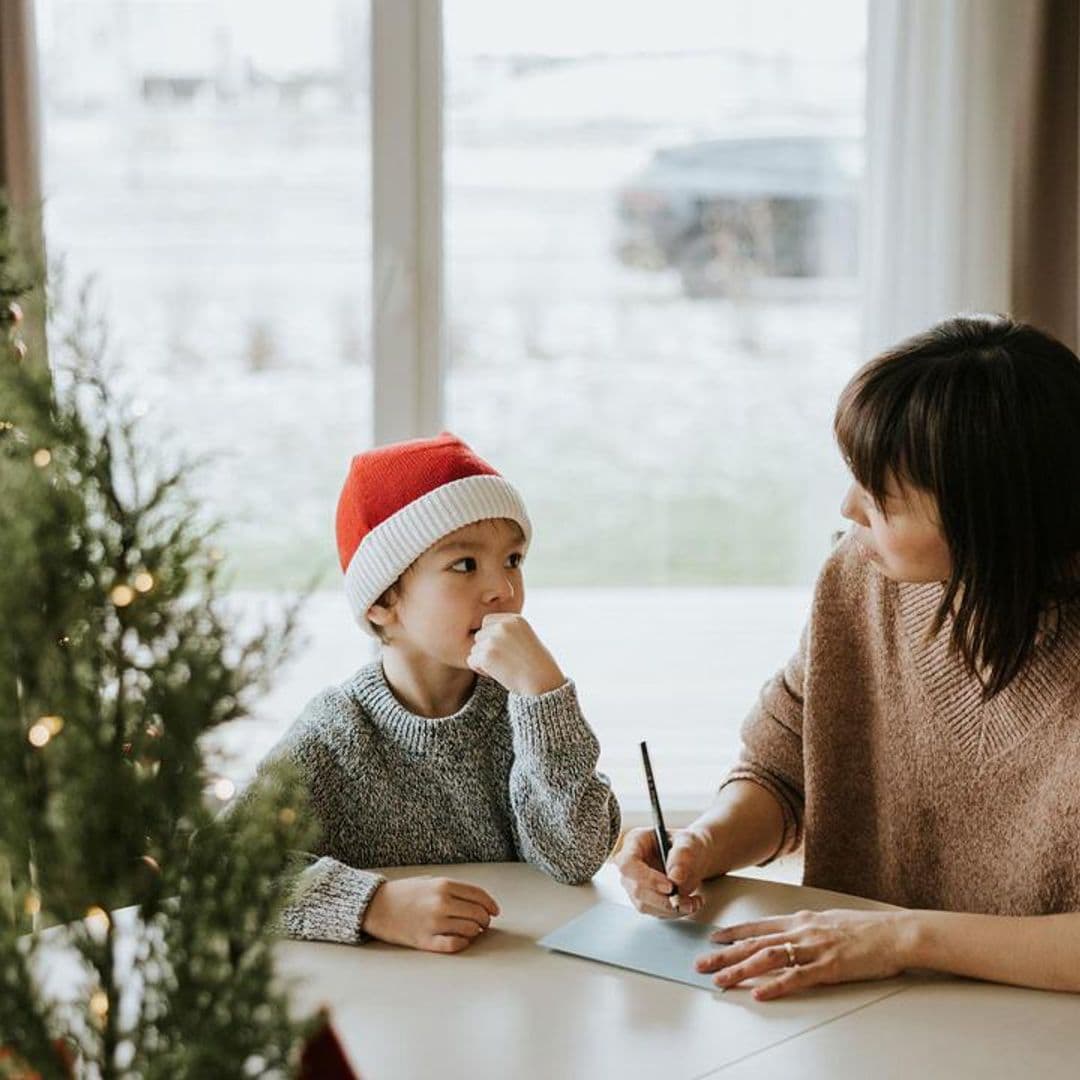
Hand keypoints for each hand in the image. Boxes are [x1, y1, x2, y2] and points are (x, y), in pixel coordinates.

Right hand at [361, 876, 500, 953]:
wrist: (375, 906)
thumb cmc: (404, 893)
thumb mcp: (430, 881)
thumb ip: (453, 890)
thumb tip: (478, 903)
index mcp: (443, 885)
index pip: (479, 895)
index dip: (491, 905)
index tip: (494, 911)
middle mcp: (441, 903)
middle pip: (478, 914)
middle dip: (484, 920)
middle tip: (483, 923)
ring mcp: (433, 923)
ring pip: (469, 930)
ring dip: (474, 932)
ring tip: (471, 931)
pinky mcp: (425, 941)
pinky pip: (454, 945)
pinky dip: (462, 944)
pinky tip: (461, 941)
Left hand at [467, 614, 565, 696]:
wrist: (542, 683)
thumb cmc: (537, 665)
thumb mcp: (526, 638)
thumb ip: (508, 632)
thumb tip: (483, 634)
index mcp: (514, 619)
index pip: (487, 622)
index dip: (491, 637)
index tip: (504, 650)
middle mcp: (503, 626)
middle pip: (479, 635)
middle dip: (486, 649)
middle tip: (503, 662)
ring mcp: (493, 640)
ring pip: (475, 649)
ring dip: (483, 660)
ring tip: (503, 669)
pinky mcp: (486, 655)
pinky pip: (471, 660)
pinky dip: (480, 670)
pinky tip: (496, 674)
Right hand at [614, 826, 709, 917]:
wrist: (693, 857)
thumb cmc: (686, 845)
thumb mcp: (689, 842)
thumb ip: (682, 856)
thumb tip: (676, 878)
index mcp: (635, 842)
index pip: (629, 863)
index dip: (647, 878)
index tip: (670, 886)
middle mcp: (630, 865)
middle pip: (636, 889)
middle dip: (663, 899)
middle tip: (686, 899)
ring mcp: (634, 884)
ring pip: (645, 905)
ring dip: (671, 908)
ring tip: (693, 902)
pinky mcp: (644, 899)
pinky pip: (655, 912)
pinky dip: (674, 912)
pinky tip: (689, 903)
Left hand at [696, 908, 915, 998]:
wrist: (895, 932)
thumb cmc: (866, 929)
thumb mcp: (830, 921)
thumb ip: (808, 928)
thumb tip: (792, 935)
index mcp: (802, 920)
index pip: (759, 926)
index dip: (733, 933)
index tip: (712, 938)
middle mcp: (802, 931)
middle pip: (755, 943)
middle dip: (725, 954)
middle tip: (701, 964)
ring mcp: (814, 948)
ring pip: (769, 959)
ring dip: (741, 970)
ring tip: (721, 980)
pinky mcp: (830, 967)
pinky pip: (797, 978)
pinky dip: (776, 986)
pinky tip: (760, 994)